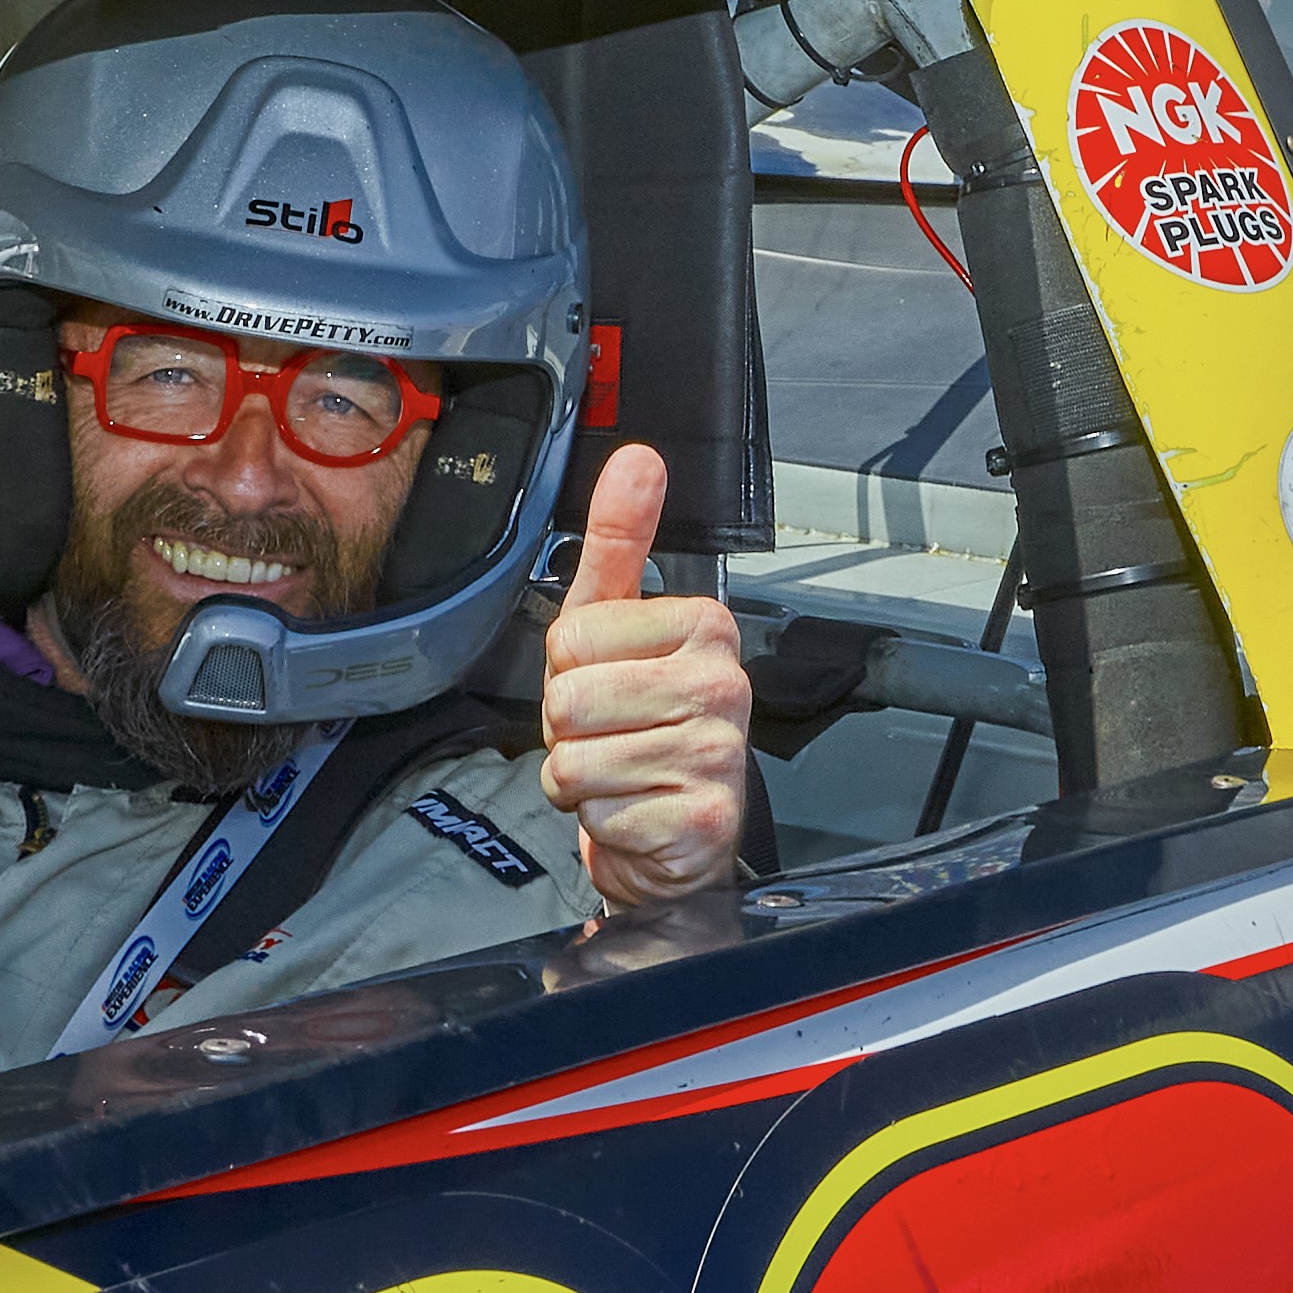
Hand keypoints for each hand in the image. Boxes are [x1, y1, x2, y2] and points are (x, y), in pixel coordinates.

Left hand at [538, 443, 752, 915]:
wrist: (674, 835)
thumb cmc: (637, 723)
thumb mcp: (614, 623)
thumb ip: (620, 539)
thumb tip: (638, 457)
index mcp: (705, 626)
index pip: (572, 637)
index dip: (569, 669)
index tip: (607, 684)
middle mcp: (725, 686)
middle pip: (570, 699)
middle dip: (568, 730)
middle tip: (610, 735)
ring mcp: (718, 755)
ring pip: (577, 759)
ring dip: (580, 778)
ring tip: (620, 771)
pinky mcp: (703, 821)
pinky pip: (600, 813)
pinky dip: (602, 822)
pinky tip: (634, 810)